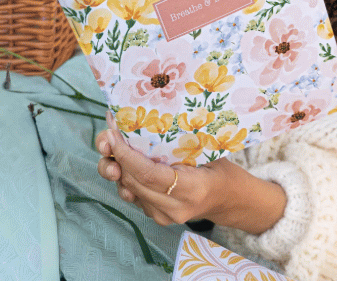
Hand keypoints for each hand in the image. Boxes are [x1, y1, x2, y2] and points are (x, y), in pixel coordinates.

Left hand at [96, 111, 285, 232]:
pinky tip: (122, 160)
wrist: (229, 200)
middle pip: (132, 182)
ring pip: (127, 189)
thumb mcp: (210, 153)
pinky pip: (133, 194)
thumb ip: (182, 145)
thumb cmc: (223, 170)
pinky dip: (125, 176)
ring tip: (109, 146)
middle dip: (115, 157)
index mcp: (192, 190)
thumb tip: (152, 120)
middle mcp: (174, 207)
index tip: (113, 134)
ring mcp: (163, 216)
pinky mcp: (155, 216)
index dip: (125, 155)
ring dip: (115, 168)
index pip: (148, 174)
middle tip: (107, 134)